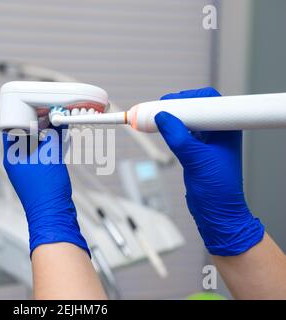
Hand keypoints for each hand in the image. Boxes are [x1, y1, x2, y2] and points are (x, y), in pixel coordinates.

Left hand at [2, 125, 88, 255]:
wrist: (54, 216)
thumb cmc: (46, 191)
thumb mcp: (50, 156)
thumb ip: (53, 135)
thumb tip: (57, 120)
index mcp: (12, 156)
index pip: (13, 127)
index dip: (25, 114)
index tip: (38, 106)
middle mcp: (18, 161)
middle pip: (26, 134)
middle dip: (41, 123)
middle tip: (54, 114)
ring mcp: (29, 168)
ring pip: (37, 143)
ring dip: (49, 133)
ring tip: (61, 124)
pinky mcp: (40, 173)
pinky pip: (44, 153)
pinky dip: (52, 144)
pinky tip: (63, 139)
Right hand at [155, 87, 263, 255]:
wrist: (217, 214)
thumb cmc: (219, 191)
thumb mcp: (197, 160)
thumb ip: (178, 137)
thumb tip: (162, 117)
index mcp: (226, 129)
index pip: (208, 101)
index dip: (186, 98)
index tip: (166, 103)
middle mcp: (218, 132)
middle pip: (194, 108)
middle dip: (173, 107)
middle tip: (155, 110)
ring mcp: (207, 141)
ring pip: (186, 120)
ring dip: (169, 119)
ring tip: (152, 120)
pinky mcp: (196, 151)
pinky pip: (181, 133)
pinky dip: (168, 130)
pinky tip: (158, 131)